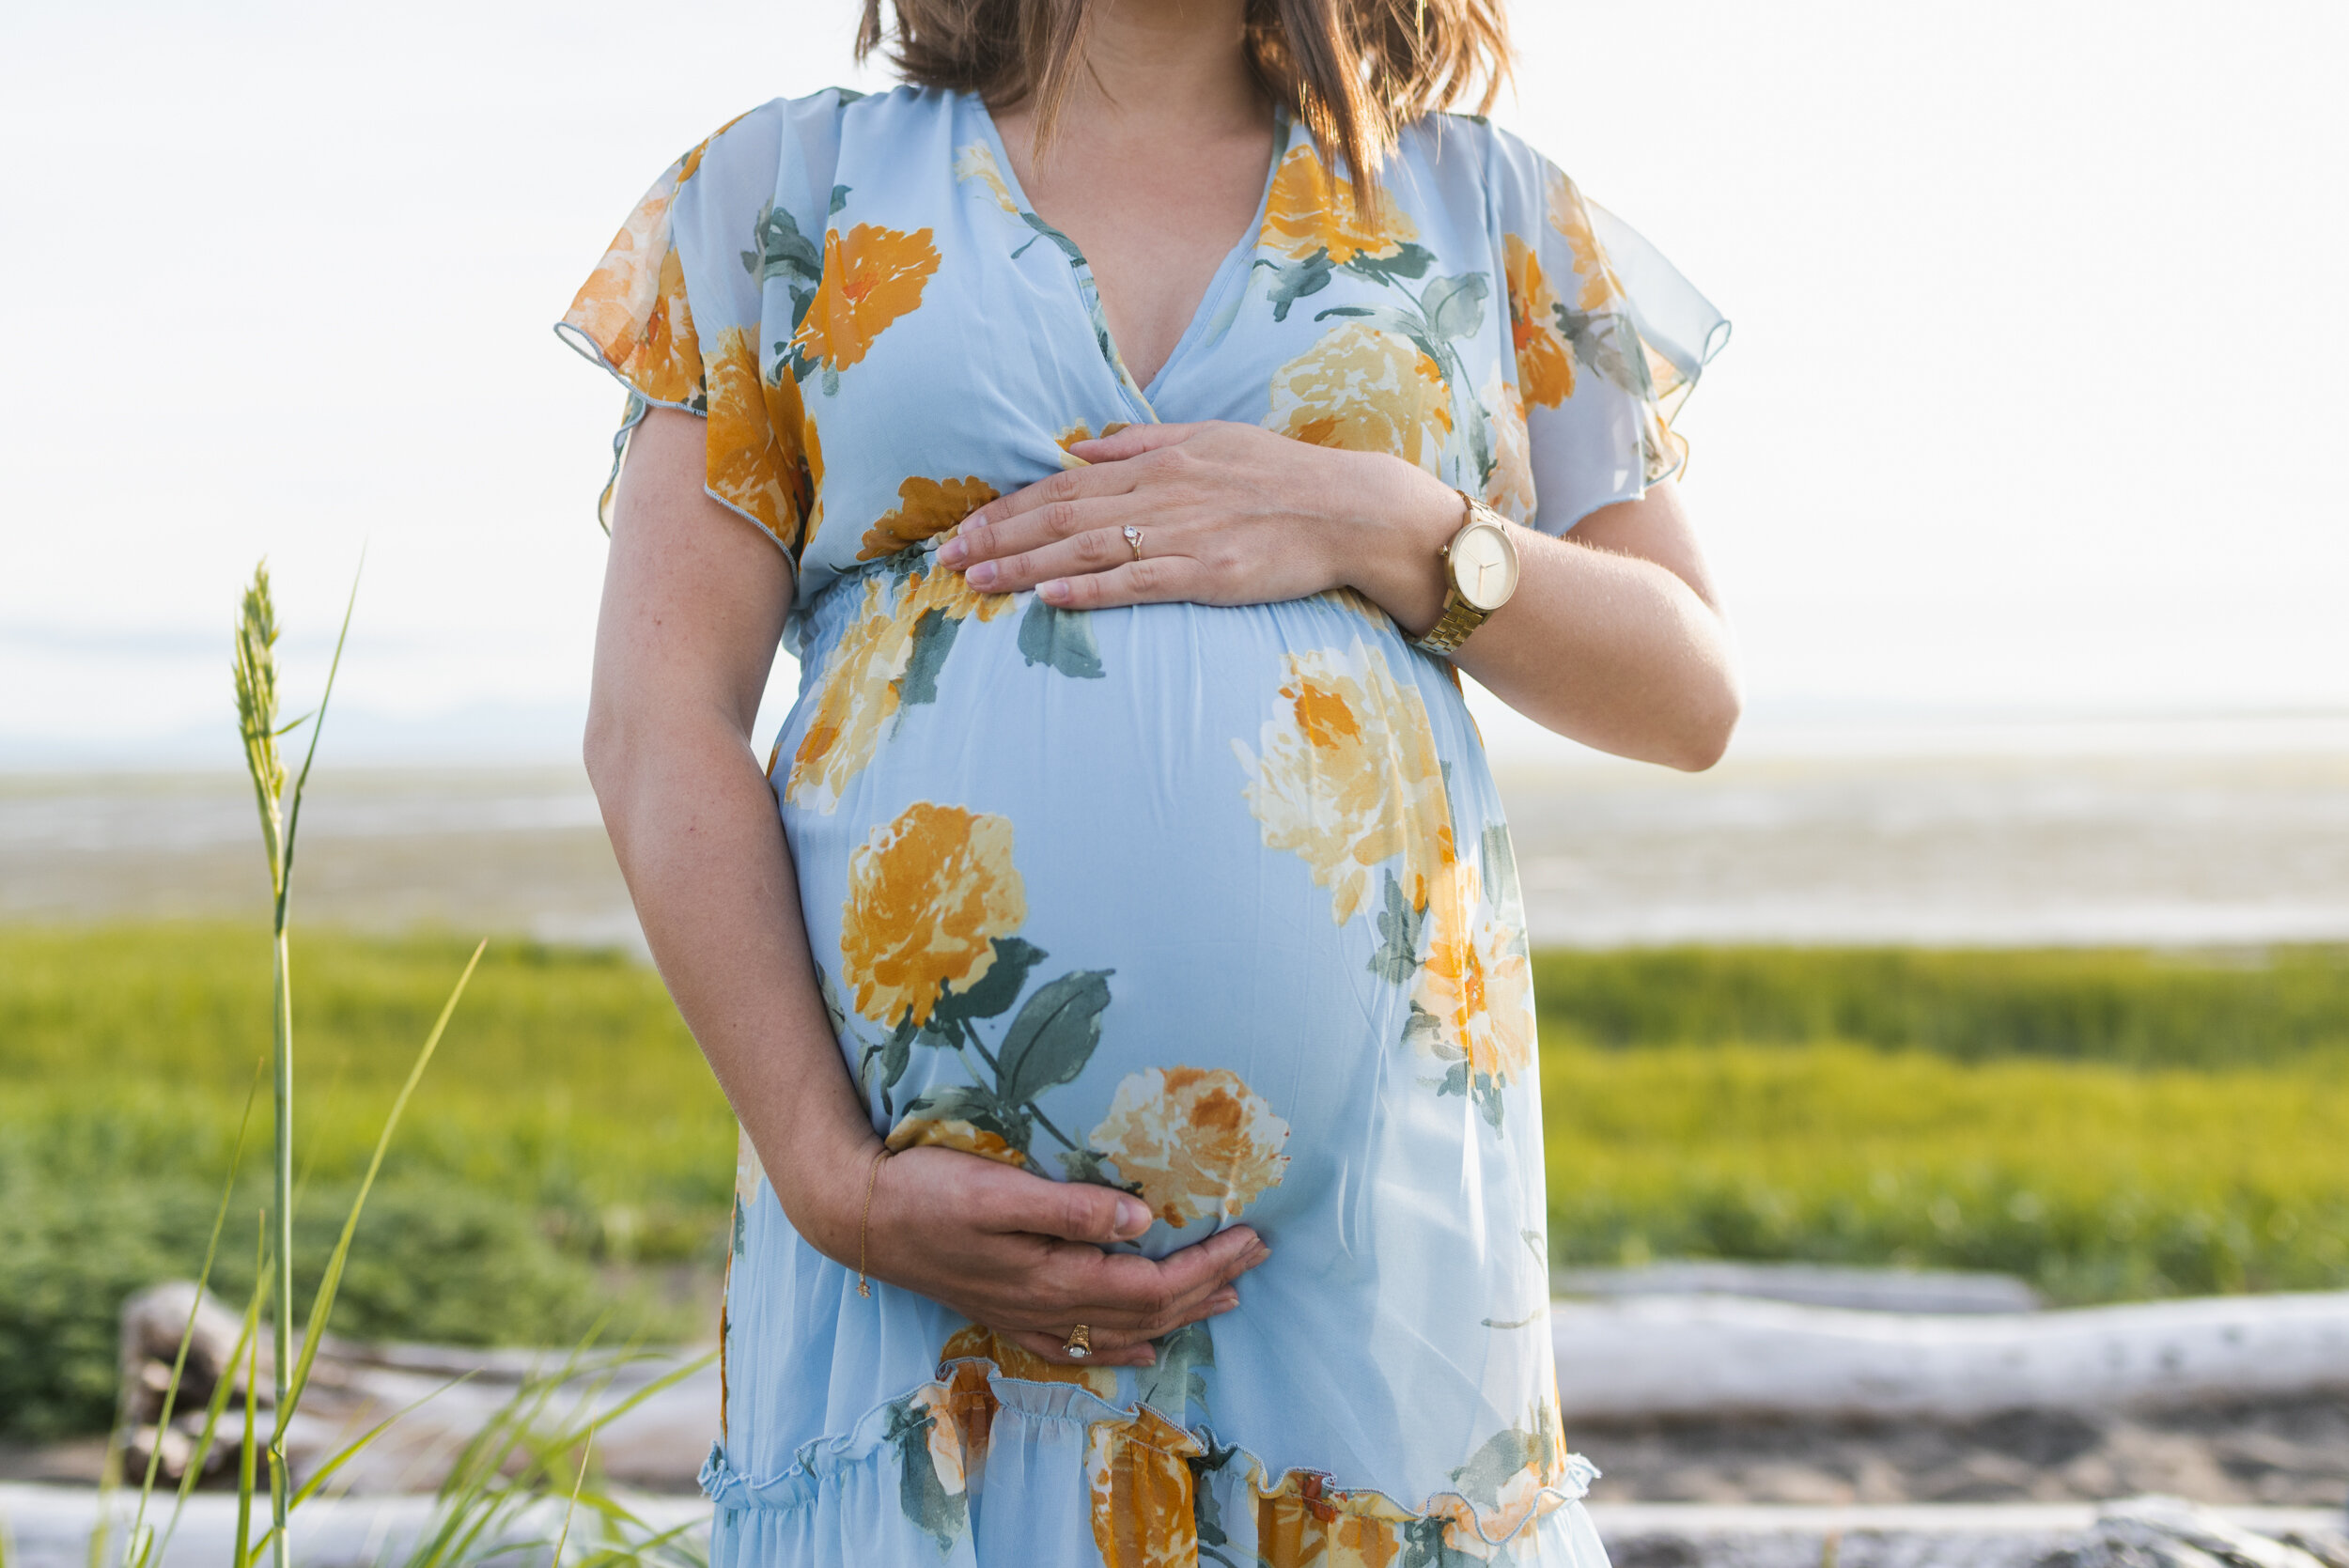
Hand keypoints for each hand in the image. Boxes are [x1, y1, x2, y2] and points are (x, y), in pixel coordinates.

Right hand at [852, 1143, 1269, 1368]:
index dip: (1208, 1266)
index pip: (1152, 1285)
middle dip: (1208, 1286)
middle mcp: (1045, 1307)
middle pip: (1147, 1312)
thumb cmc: (926, 1191)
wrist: (857, 1217)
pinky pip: (1075, 1345)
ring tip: (1222, 1299)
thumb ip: (1070, 1208)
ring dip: (1177, 1318)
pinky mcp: (1005, 1311)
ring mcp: (1024, 1316)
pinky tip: (1138, 1349)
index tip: (1251, 1237)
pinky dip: (1118, 1347)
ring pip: (1119, 1332)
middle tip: (1257, 1257)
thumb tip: (1142, 1221)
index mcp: (1053, 1276)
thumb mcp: (998, 1190)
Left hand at [936, 421, 1457, 619]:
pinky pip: (1137, 582)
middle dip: (997, 538)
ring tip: (976, 581)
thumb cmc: (1280, 475)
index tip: (962, 528)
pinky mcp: (1208, 572)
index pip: (1062, 487)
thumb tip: (1079, 451)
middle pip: (1060, 517)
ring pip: (1086, 549)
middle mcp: (1160, 494)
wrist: (1350, 508)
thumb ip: (1140, 444)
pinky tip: (1047, 596)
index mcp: (1155, 462)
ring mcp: (1183, 535)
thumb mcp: (1207, 439)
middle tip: (945, 561)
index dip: (1006, 509)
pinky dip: (1089, 589)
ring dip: (1025, 565)